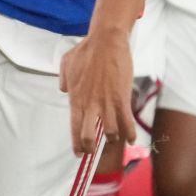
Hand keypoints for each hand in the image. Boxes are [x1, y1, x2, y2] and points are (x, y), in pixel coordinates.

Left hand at [58, 26, 134, 156]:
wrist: (106, 41)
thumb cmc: (86, 50)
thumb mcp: (66, 64)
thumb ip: (63, 80)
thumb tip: (63, 90)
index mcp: (76, 99)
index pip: (74, 128)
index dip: (76, 144)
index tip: (79, 154)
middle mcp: (90, 105)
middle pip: (89, 136)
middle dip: (91, 148)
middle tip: (94, 152)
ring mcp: (106, 103)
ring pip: (110, 132)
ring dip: (112, 139)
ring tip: (114, 139)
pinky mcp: (121, 98)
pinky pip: (127, 122)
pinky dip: (130, 133)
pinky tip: (132, 140)